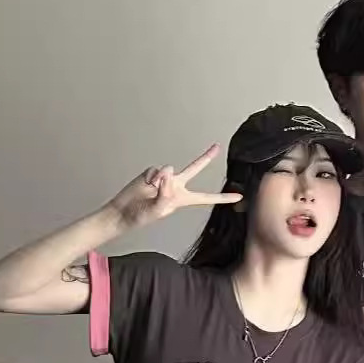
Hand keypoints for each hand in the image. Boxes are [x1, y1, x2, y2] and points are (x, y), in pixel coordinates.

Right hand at [106, 144, 241, 228]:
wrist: (124, 211)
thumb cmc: (142, 216)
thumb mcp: (159, 210)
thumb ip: (166, 194)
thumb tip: (168, 177)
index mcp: (183, 199)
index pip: (207, 198)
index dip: (223, 198)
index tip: (239, 197)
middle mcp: (176, 186)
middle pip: (195, 169)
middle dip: (205, 157)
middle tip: (217, 146)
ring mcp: (164, 178)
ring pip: (170, 170)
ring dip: (160, 181)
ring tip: (151, 191)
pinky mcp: (152, 172)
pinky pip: (155, 170)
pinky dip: (150, 178)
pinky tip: (145, 185)